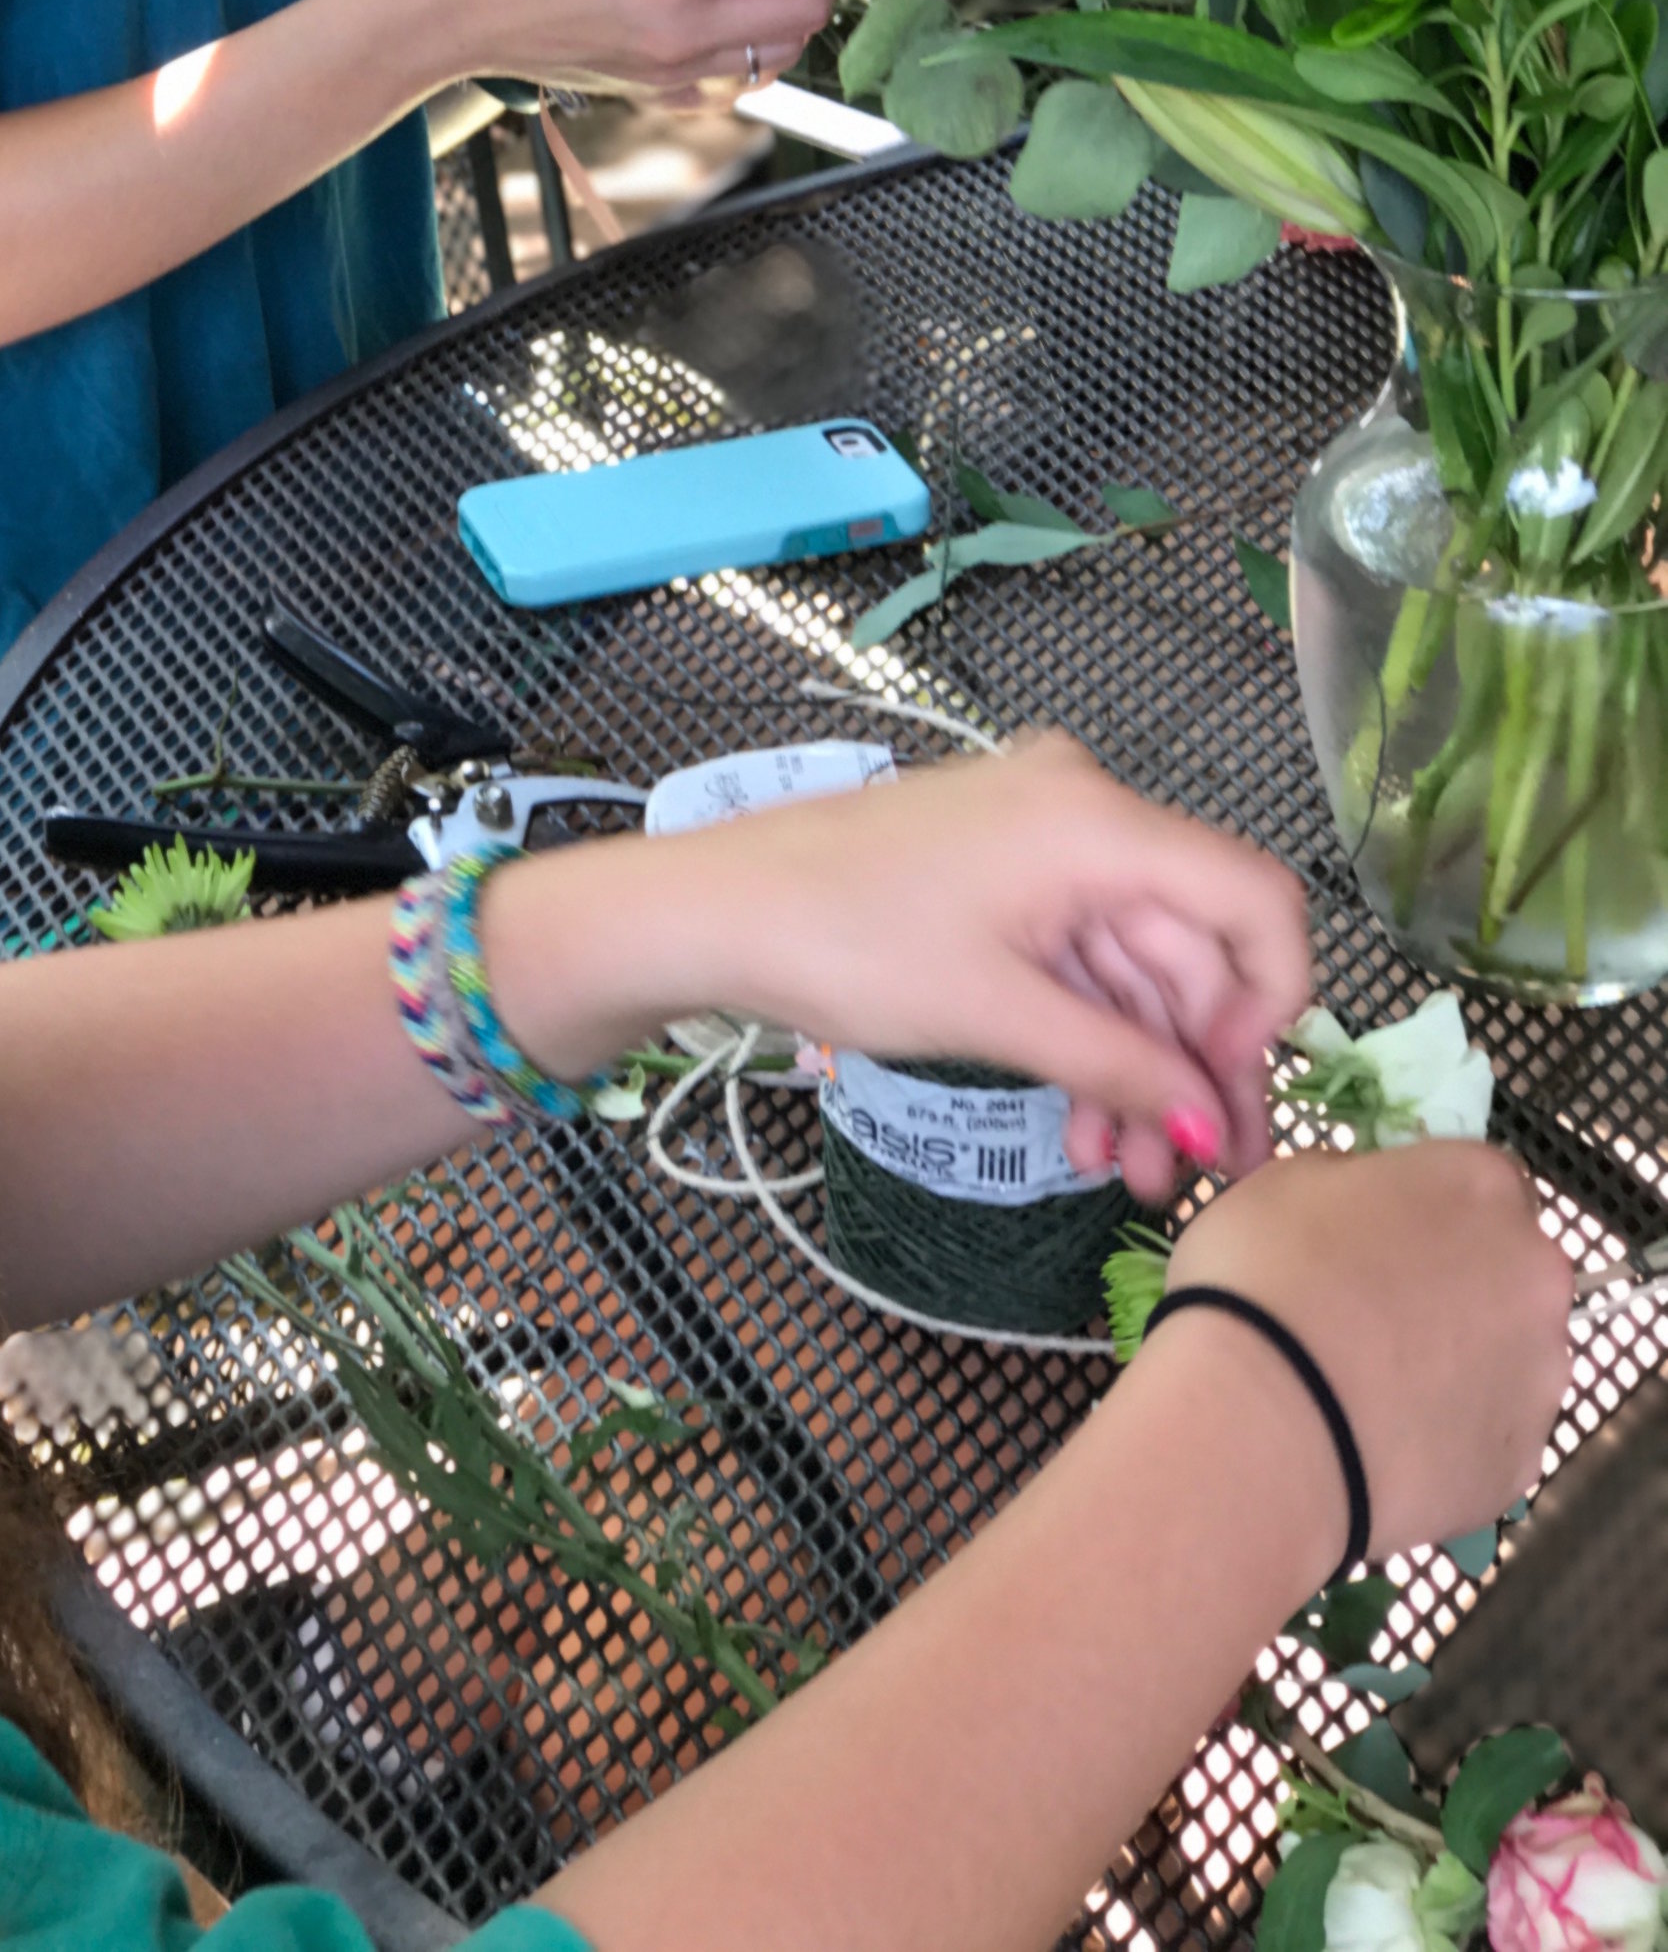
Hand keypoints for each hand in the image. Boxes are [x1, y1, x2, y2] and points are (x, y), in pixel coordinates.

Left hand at [577, 736, 1311, 1198]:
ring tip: (1129, 1176)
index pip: (1252, 897)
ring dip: (1135, 1071)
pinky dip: (1083, 1039)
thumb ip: (1117, 1064)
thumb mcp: (996, 1014)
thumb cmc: (845, 941)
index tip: (1239, 1095)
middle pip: (1189, 946)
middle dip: (1193, 1067)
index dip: (1271, 1003)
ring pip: (1130, 968)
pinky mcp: (999, 876)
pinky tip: (1082, 1128)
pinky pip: (1075, 960)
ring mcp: (1037, 841)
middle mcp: (1081, 811)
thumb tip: (1206, 1125)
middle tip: (1199, 1175)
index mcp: (1095, 820)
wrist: (714, 912)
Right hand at [1159, 1144, 1570, 1561]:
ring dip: (1458, 1364)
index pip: (1478, 1180)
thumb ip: (1355, 1183)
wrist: (1264, 1430)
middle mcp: (1535, 1278)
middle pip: (1507, 1273)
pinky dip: (1446, 1437)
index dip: (1426, 1208)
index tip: (1376, 1234)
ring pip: (1506, 1360)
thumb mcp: (1287, 1183)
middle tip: (1371, 1313)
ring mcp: (1539, 1379)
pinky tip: (1379, 1444)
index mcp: (1481, 1187)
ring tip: (1368, 1391)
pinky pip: (1486, 1438)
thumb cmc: (1265, 1279)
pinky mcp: (1520, 1467)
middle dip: (1456, 1287)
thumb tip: (1370, 1211)